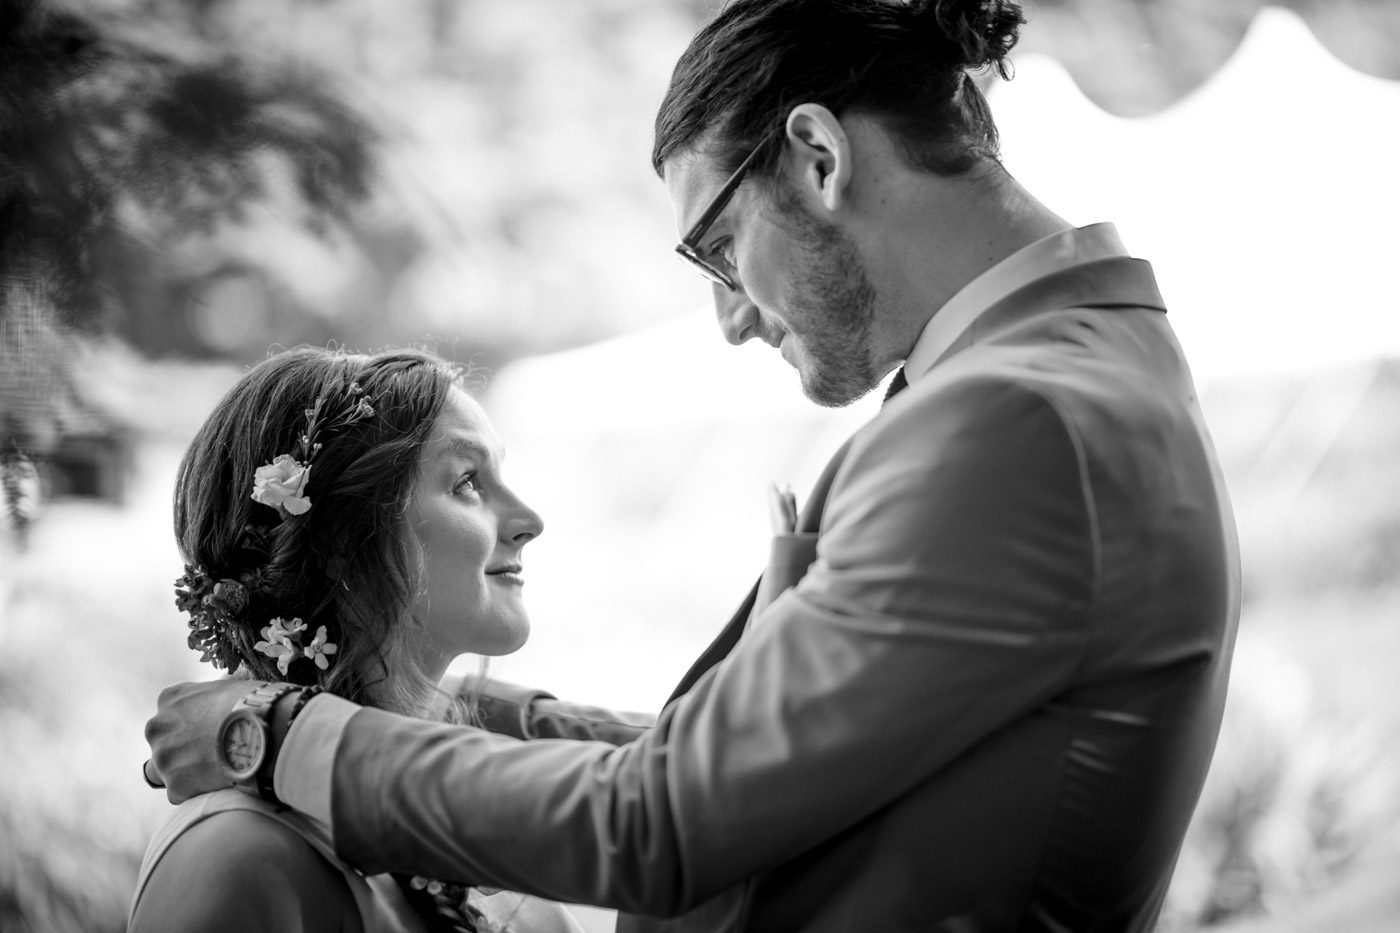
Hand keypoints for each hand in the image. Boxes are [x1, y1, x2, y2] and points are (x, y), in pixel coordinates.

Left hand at [144, 679, 254, 803]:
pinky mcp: (175, 785)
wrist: (261, 729)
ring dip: (186, 772)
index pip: (169, 716)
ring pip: (167, 771)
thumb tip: (226, 693)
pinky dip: (198, 790)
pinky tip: (219, 782)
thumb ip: (214, 695)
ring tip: (215, 772)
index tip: (206, 732)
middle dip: (181, 750)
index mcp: (170, 699)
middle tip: (210, 754)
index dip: (190, 725)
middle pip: (163, 744)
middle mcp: (158, 727)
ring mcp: (163, 757)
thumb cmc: (251, 703)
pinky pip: (180, 793)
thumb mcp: (228, 688)